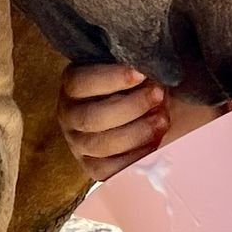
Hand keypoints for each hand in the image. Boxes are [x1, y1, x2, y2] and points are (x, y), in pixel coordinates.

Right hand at [57, 64, 169, 180]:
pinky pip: (108, 170)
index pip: (80, 82)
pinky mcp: (92, 166)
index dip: (111, 78)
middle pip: (92, 117)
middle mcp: (69, 115)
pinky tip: (155, 142)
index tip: (141, 73)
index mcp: (73, 85)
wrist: (146, 109)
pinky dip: (134, 157)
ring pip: (101, 144)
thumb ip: (136, 65)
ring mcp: (78, 143)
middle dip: (130, 107)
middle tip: (159, 95)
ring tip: (162, 119)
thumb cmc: (138, 83)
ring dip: (136, 132)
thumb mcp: (133, 68)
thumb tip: (150, 61)